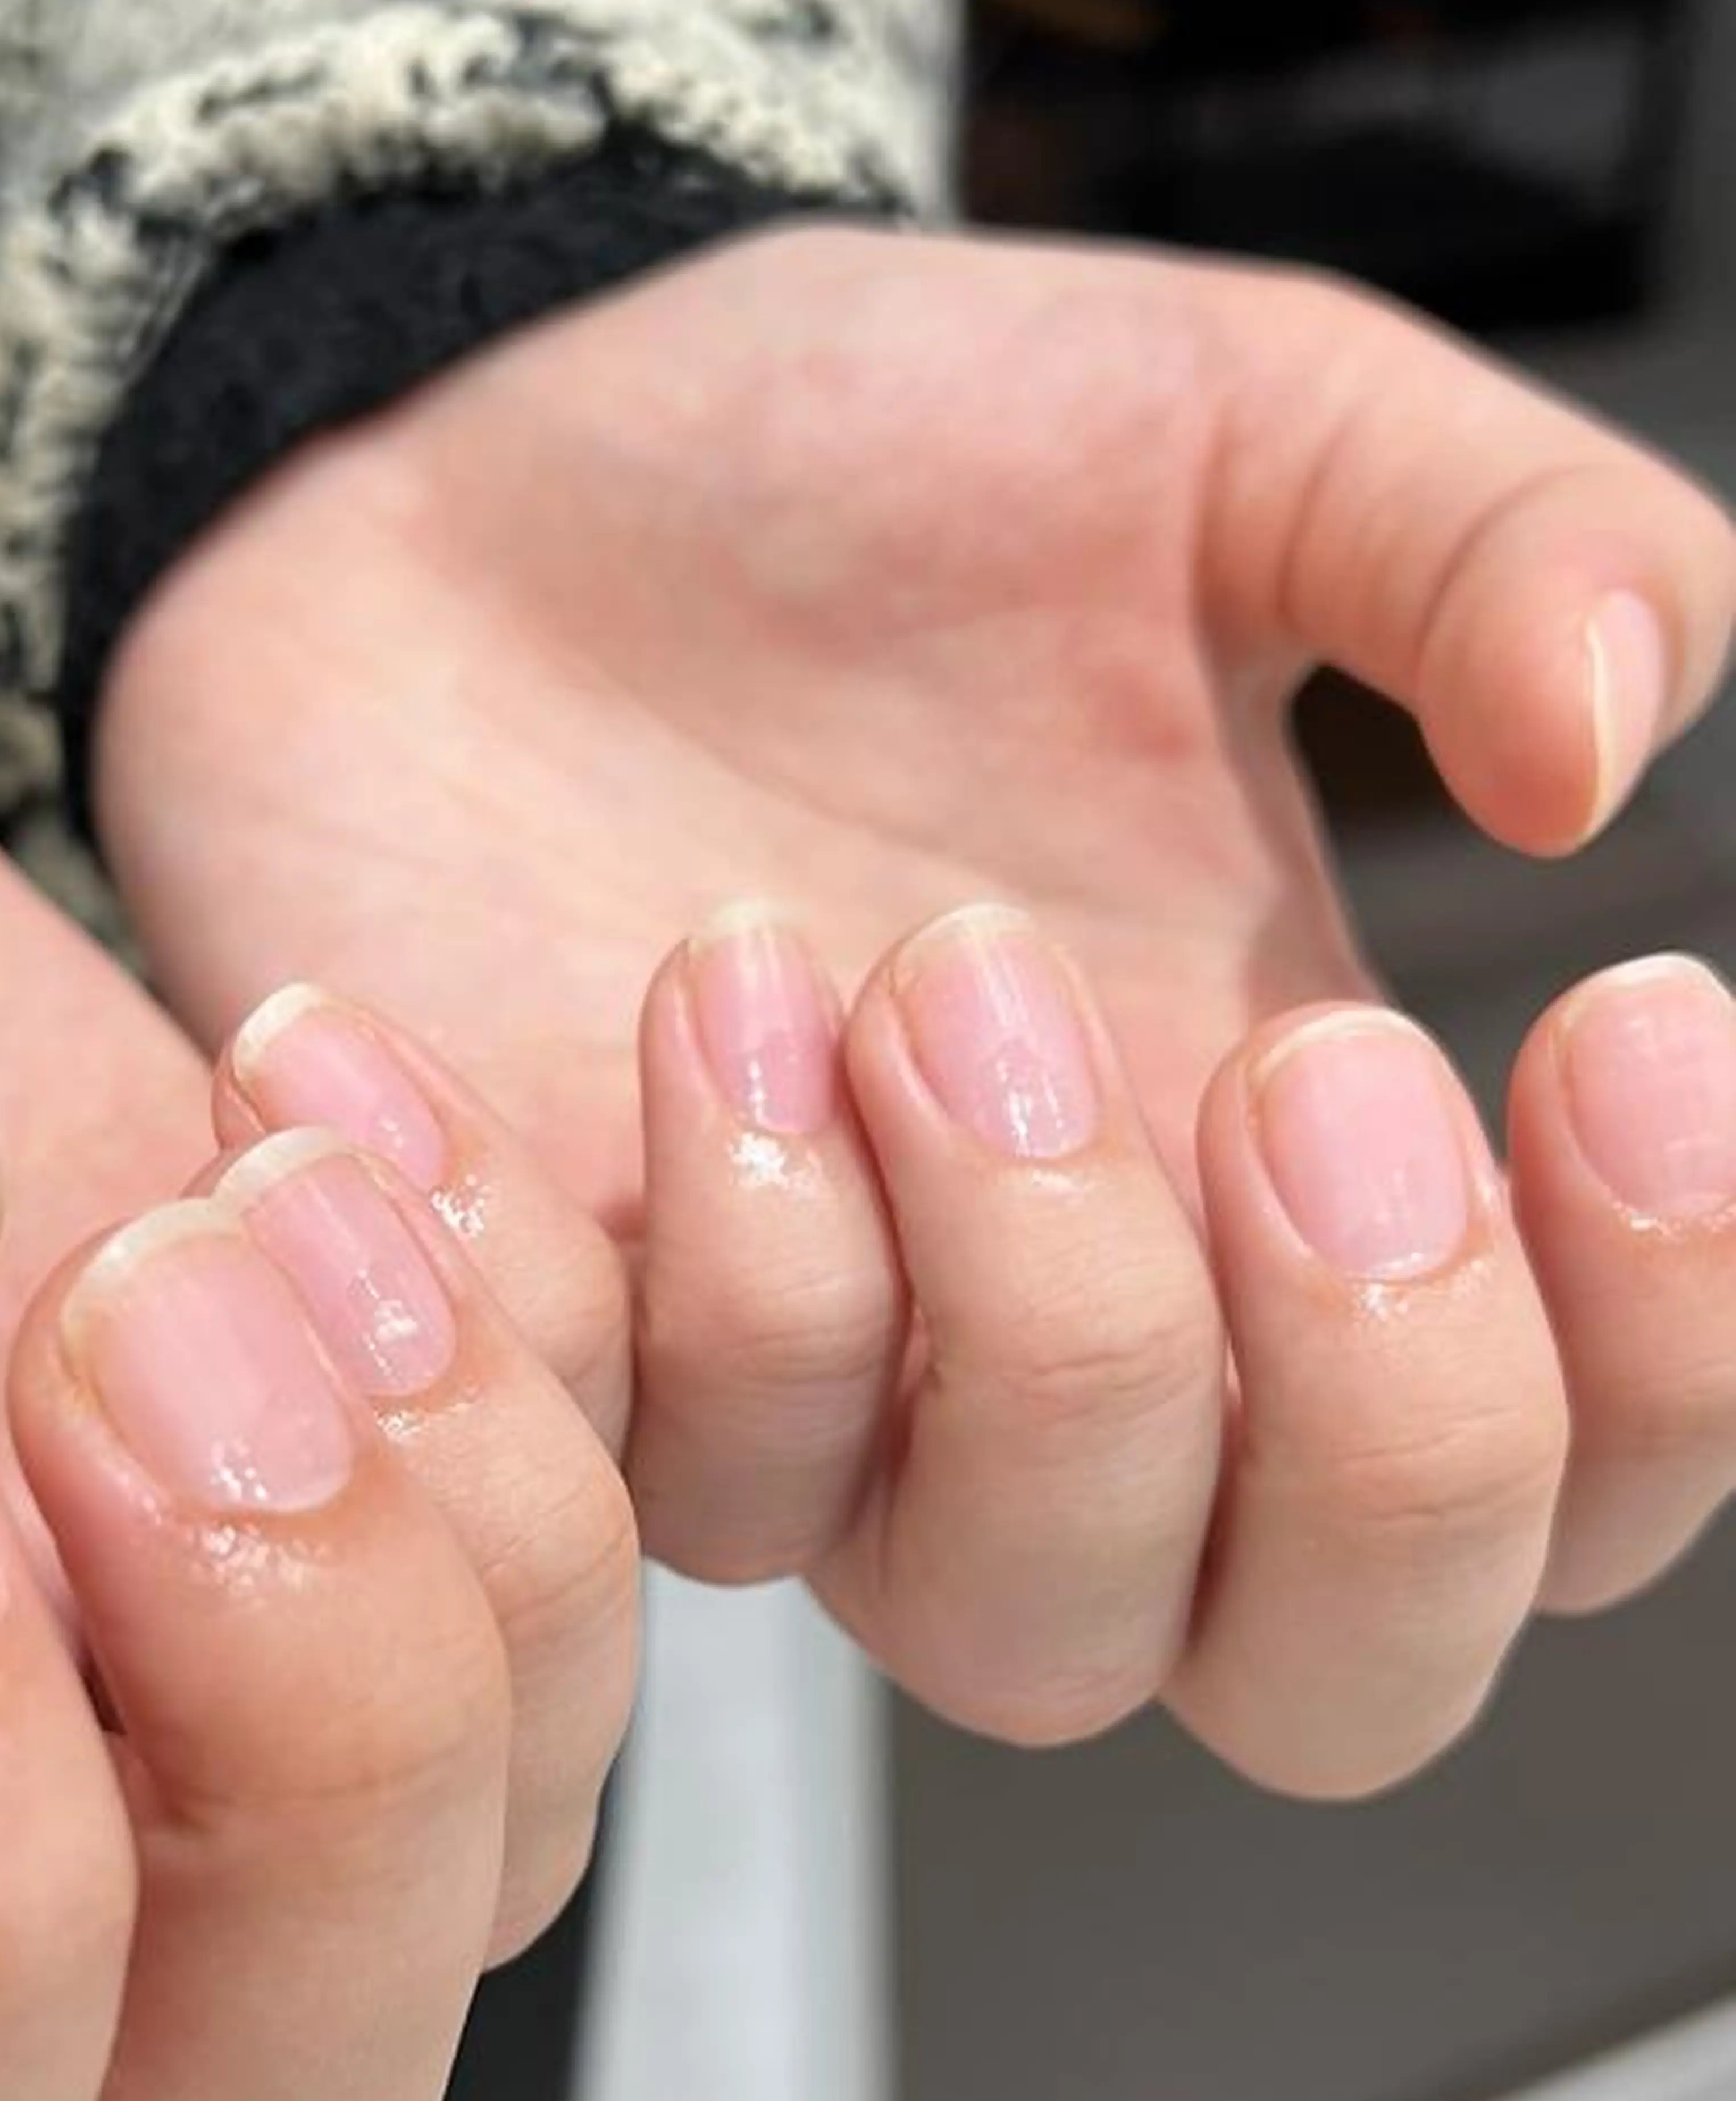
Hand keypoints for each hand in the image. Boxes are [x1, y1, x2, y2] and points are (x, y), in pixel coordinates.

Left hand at [95, 228, 1735, 1792]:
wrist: (483, 437)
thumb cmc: (860, 469)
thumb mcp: (1237, 423)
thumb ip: (1494, 545)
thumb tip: (1620, 731)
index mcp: (1306, 1179)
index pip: (1574, 1476)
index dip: (1666, 1351)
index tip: (1623, 1012)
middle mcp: (1094, 1351)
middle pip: (1337, 1677)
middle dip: (1379, 1414)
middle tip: (1295, 1055)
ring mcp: (829, 1401)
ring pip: (1018, 1615)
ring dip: (1011, 1292)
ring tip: (897, 959)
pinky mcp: (571, 1374)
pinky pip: (668, 1478)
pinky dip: (699, 1239)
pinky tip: (684, 977)